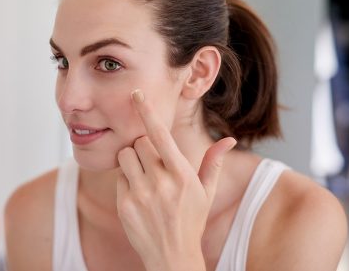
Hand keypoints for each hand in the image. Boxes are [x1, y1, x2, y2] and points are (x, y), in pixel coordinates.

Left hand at [116, 89, 235, 270]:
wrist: (172, 257)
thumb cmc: (191, 220)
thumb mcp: (206, 192)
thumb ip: (213, 162)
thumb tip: (230, 139)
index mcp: (182, 174)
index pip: (160, 135)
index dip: (147, 112)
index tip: (136, 94)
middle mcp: (161, 182)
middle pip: (139, 142)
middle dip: (143, 147)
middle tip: (152, 162)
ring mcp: (141, 194)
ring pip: (125, 156)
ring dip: (132, 160)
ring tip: (145, 176)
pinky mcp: (124, 205)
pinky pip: (118, 177)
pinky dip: (126, 180)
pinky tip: (138, 195)